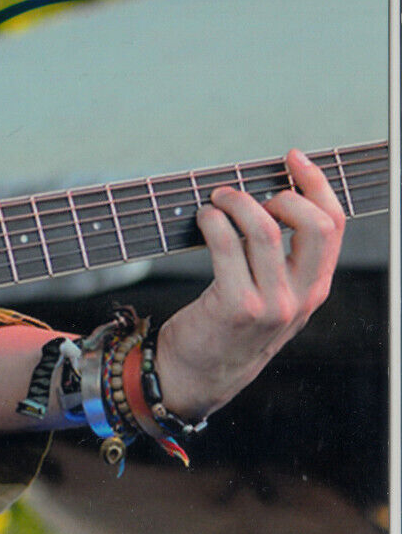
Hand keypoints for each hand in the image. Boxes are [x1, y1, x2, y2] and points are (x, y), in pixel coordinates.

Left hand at [153, 149, 344, 419]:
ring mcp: (271, 304)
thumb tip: (261, 195)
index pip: (334, 226)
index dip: (317, 184)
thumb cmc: (228, 324)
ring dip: (237, 202)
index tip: (293, 159)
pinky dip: (213, 220)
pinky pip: (226, 246)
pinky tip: (203, 218)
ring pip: (266, 231)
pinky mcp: (235, 307)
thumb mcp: (270, 295)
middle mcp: (300, 297)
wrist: (200, 374)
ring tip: (217, 200)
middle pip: (315, 226)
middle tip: (250, 192)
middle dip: (284, 193)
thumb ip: (277, 258)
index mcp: (314, 287)